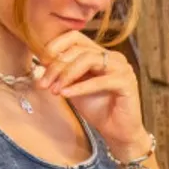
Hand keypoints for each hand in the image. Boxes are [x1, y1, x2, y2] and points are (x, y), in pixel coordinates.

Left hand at [38, 33, 147, 156]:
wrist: (117, 131)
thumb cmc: (98, 108)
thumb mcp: (74, 86)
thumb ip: (63, 73)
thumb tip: (41, 63)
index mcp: (101, 54)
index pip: (75, 37)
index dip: (56, 45)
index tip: (42, 62)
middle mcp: (113, 57)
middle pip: (79, 50)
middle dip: (57, 66)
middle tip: (43, 83)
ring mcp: (122, 68)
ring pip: (89, 60)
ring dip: (67, 75)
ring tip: (55, 90)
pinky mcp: (127, 83)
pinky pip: (100, 81)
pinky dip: (80, 87)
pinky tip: (66, 95)